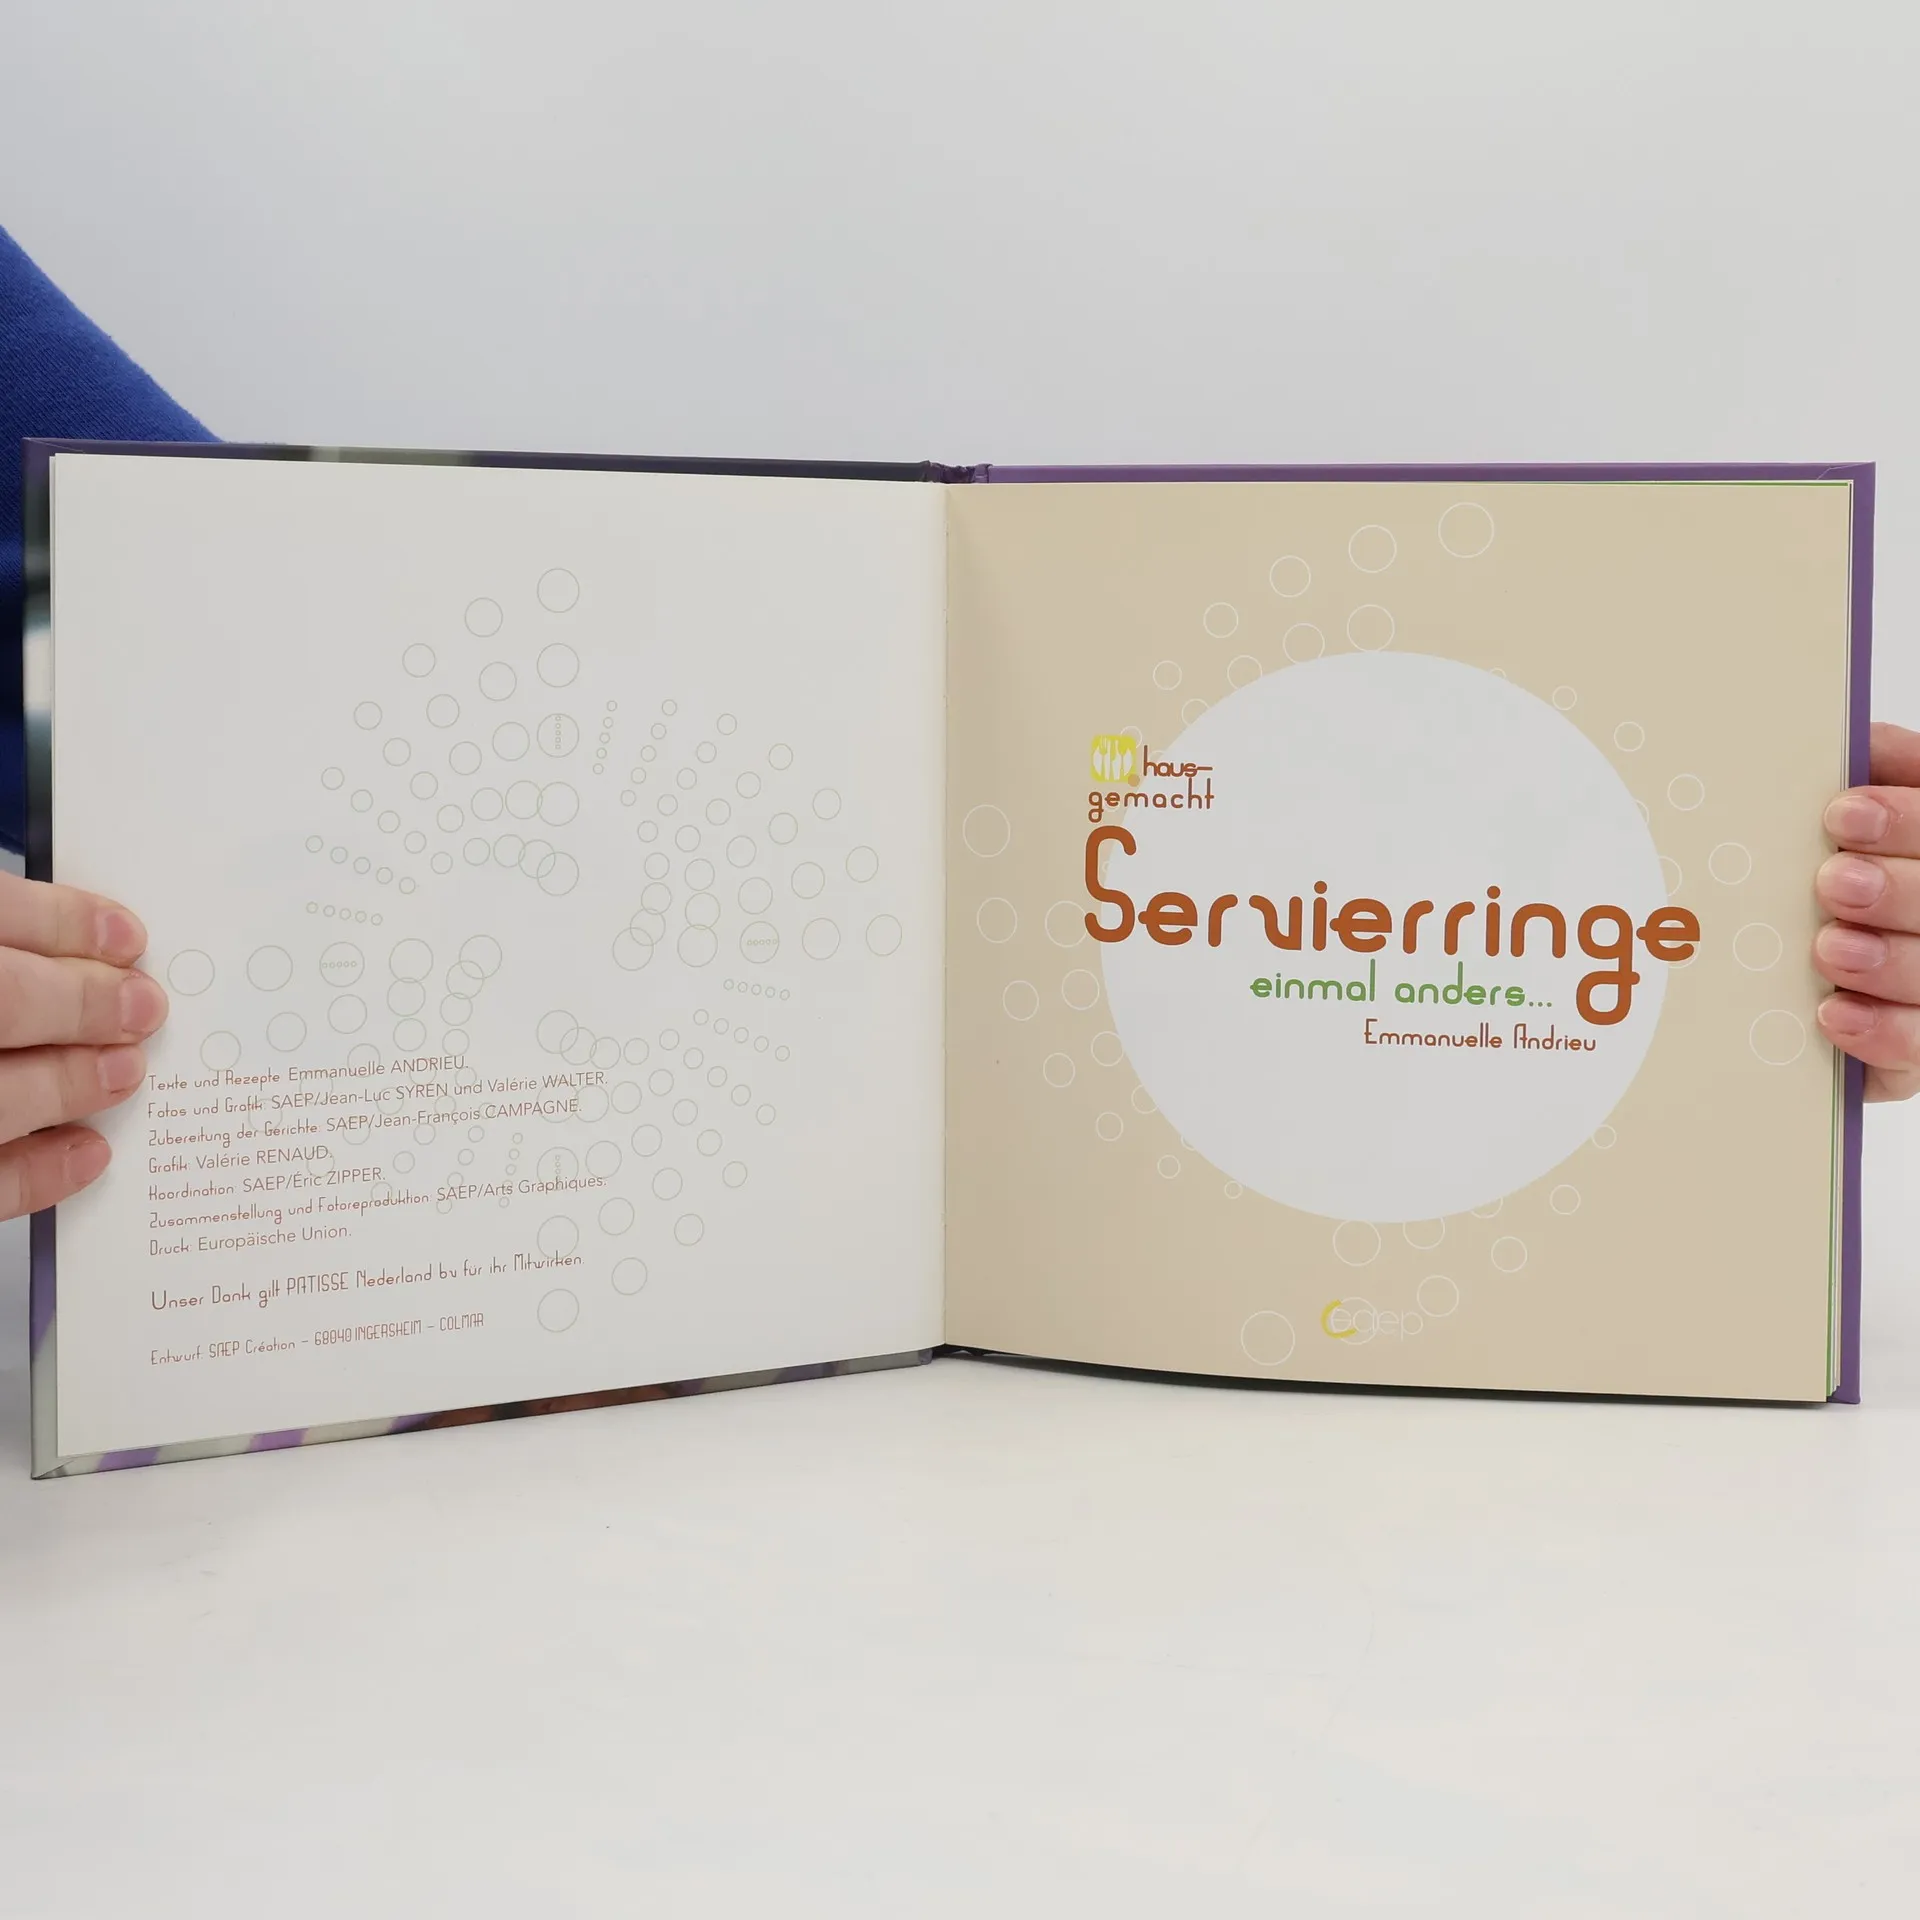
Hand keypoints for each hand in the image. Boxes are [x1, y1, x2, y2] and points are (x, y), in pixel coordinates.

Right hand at [0, 874, 166, 1216]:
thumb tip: (98, 949)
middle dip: (83, 1004)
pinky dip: (36, 1174)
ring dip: (68, 1083)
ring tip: (125, 1073)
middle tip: (144, 1009)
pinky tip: (90, 1153)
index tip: (128, 938)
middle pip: (3, 1000)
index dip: (62, 922)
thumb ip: (14, 941)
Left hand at [1815, 722, 1919, 1099]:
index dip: (1907, 819)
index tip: (1840, 814)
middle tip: (1833, 884)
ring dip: (1889, 960)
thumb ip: (1879, 777)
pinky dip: (1880, 1032)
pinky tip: (1832, 1013)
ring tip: (1829, 948)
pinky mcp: (1917, 1055)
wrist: (1811, 984)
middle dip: (1899, 890)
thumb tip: (1860, 739)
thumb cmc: (1843, 884)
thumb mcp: (1856, 828)